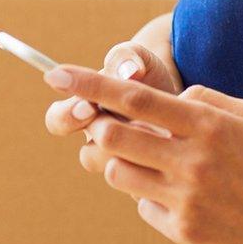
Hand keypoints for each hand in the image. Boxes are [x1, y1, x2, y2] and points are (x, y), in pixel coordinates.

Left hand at [39, 63, 242, 243]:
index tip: (54, 75)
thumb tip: (161, 100)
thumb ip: (202, 100)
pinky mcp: (185, 230)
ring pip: (118, 172)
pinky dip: (153, 198)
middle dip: (101, 128)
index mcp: (207, 123)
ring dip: (126, 164)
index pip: (133, 97)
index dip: (87, 83)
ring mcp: (186, 198)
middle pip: (111, 136)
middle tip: (110, 127)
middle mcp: (192, 159)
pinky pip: (143, 206)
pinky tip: (188, 200)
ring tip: (158, 165)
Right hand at [43, 13, 179, 172]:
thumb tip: (129, 70)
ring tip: (164, 131)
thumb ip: (128, 57)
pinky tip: (177, 149)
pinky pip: (144, 186)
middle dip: (114, 140)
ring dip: (140, 152)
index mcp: (83, 112)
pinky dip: (160, 167)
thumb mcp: (141, 60)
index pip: (58, 121)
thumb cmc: (151, 77)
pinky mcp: (145, 183)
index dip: (68, 117)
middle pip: (89, 156)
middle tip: (135, 123)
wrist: (184, 103)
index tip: (89, 107)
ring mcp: (122, 164)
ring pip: (117, 172)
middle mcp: (98, 142)